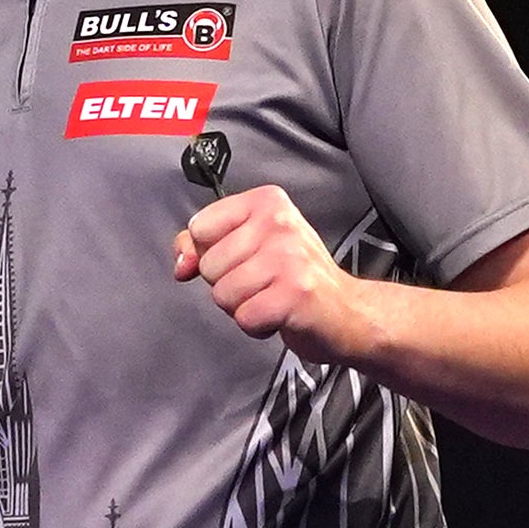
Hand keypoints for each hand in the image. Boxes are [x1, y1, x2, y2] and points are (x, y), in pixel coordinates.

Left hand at [173, 185, 378, 363]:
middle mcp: (279, 222)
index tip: (242, 261)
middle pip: (209, 265)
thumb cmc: (293, 278)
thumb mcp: (250, 246)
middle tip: (265, 284)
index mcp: (266, 201)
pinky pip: (244, 318)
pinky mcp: (295, 294)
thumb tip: (181, 263)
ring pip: (223, 294)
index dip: (211, 255)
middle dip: (229, 285)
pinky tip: (280, 316)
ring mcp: (289, 257)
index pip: (200, 228)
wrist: (347, 312)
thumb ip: (204, 245)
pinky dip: (257, 327)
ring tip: (272, 299)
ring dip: (243, 307)